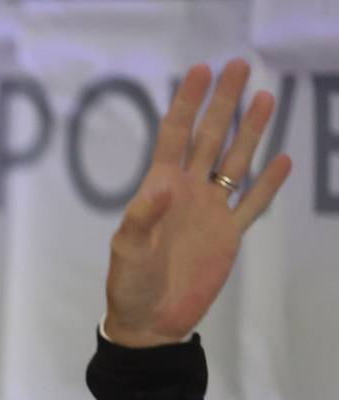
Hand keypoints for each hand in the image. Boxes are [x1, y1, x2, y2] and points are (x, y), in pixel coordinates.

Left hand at [103, 59, 292, 346]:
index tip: (200, 72)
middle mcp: (186, 193)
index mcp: (158, 190)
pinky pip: (252, 204)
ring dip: (249, 131)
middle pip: (209, 138)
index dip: (187, 104)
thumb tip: (162, 187)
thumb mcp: (128, 251)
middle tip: (239, 66)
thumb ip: (142, 218)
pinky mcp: (227, 236)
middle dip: (223, 103)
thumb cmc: (129, 286)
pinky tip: (282, 159)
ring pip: (234, 162)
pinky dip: (268, 184)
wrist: (150, 322)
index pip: (174, 136)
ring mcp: (209, 212)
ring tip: (265, 97)